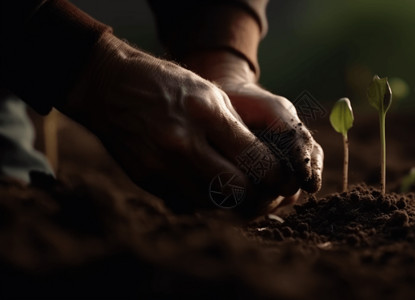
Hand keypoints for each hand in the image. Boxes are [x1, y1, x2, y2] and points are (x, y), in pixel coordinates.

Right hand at [59, 33, 299, 215]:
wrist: (107, 87)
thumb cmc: (165, 84)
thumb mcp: (209, 92)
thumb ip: (236, 129)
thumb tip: (264, 163)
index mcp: (205, 113)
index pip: (254, 158)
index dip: (274, 174)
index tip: (279, 176)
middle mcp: (183, 143)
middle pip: (236, 190)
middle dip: (256, 194)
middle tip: (261, 188)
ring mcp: (161, 165)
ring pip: (213, 203)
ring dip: (230, 200)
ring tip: (237, 187)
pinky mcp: (146, 180)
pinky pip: (187, 202)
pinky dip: (203, 199)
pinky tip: (207, 184)